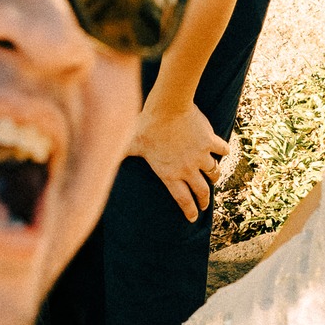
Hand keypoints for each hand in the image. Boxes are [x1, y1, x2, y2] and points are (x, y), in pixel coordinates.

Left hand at [131, 101, 229, 223]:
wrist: (167, 107)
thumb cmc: (146, 126)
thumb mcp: (130, 145)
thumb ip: (121, 156)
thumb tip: (100, 162)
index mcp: (170, 174)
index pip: (183, 199)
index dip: (190, 211)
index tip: (194, 217)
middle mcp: (188, 169)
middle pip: (202, 191)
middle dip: (205, 200)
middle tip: (205, 204)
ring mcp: (201, 155)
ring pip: (214, 172)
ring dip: (214, 176)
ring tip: (213, 177)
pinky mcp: (210, 140)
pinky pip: (222, 150)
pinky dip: (223, 151)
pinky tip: (223, 152)